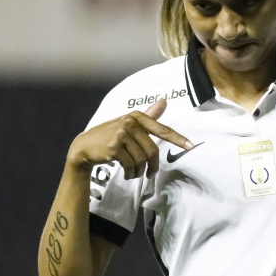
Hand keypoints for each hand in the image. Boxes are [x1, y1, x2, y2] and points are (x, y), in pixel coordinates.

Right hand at [66, 98, 192, 179]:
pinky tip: (127, 174)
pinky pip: (130, 165)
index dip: (177, 138)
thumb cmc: (109, 135)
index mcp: (136, 117)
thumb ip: (148, 115)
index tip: (190, 146)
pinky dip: (130, 173)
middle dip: (153, 166)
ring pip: (141, 160)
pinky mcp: (114, 147)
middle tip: (151, 174)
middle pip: (152, 150)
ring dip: (139, 172)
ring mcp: (121, 134)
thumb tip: (164, 101)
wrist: (84, 147)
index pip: (161, 129)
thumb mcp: (129, 124)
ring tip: (134, 174)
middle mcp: (130, 123)